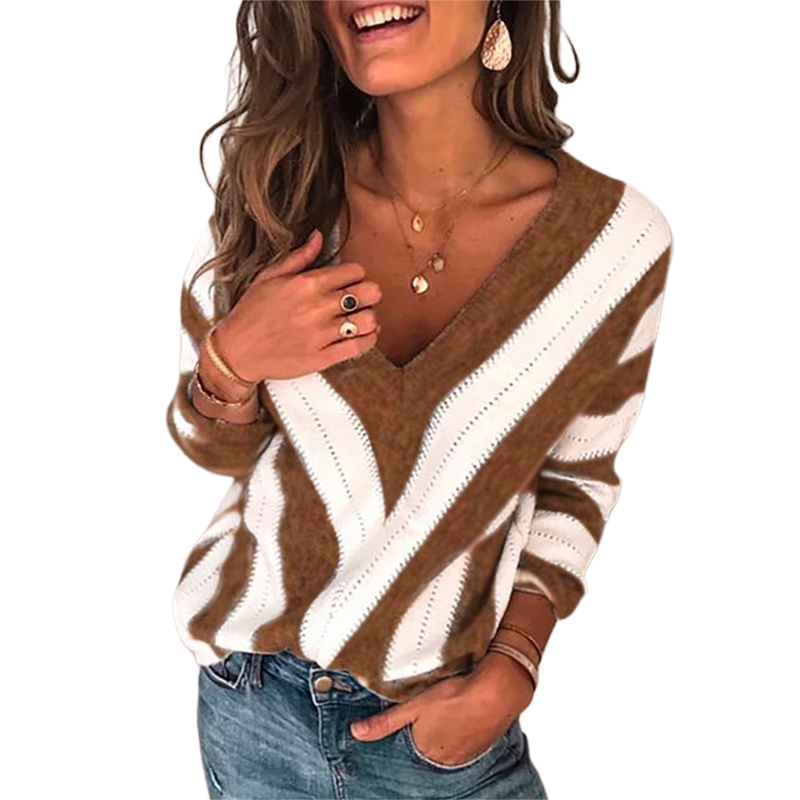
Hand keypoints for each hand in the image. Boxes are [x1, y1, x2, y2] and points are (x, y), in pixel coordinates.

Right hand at [213, 229, 382, 382]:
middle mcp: (318, 307)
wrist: (236, 351)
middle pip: (369, 292)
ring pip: (368, 320)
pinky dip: (368, 340)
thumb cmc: (251, 313)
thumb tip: (318, 237)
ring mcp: (322, 334)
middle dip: (370, 293)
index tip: (352, 281)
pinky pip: (359, 347)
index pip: (355, 270)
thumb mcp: (269, 277)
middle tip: (363, 298)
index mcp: (307, 284)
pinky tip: (362, 335)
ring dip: (370, 318)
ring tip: (362, 318)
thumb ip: (299, 257)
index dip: (358, 274)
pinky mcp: (323, 357)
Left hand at [350, 655, 531, 766]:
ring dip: (446, 732)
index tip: (413, 717)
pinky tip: (464, 713)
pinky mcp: (482, 745)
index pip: (409, 746)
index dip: (410, 729)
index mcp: (426, 751)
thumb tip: (356, 733)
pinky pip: (466, 742)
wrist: (497, 691)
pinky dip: (462, 730)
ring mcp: (465, 755)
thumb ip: (385, 722)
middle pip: (429, 746)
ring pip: (448, 744)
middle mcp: (445, 759)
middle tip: (433, 711)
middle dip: (427, 732)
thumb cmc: (456, 696)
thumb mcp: (414, 706)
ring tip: (448, 711)